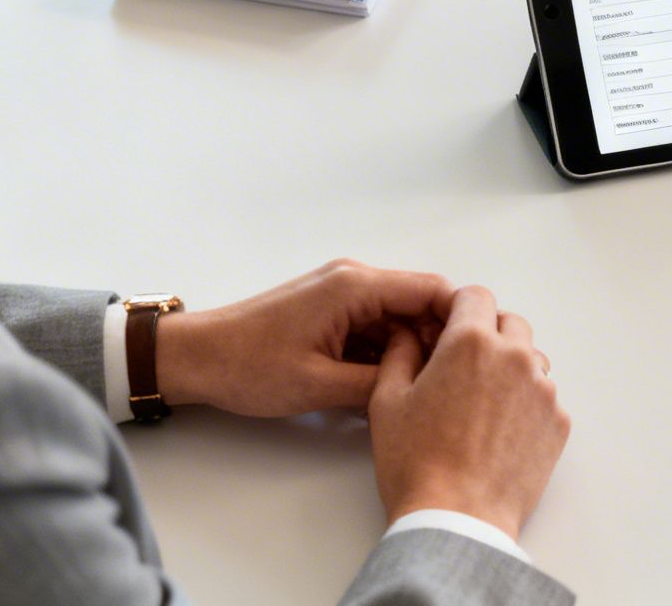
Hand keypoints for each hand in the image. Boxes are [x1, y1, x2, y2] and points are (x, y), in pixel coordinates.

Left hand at [155, 259, 452, 416]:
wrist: (195, 359)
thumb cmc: (248, 366)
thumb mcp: (320, 386)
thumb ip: (380, 383)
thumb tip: (424, 386)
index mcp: (356, 286)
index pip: (432, 290)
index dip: (460, 322)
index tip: (476, 358)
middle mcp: (353, 280)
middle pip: (419, 304)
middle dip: (438, 342)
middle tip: (450, 384)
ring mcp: (342, 295)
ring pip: (399, 319)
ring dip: (411, 350)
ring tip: (423, 390)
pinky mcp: (331, 311)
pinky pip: (375, 327)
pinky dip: (386, 353)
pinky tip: (390, 386)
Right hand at [368, 285, 569, 539]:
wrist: (458, 520)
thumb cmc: (417, 464)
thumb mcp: (388, 401)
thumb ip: (399, 353)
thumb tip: (408, 334)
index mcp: (470, 342)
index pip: (475, 296)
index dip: (458, 309)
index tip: (447, 329)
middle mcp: (514, 357)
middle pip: (509, 323)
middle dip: (486, 335)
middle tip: (462, 368)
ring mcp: (543, 390)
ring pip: (530, 359)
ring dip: (510, 368)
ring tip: (481, 404)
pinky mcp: (558, 422)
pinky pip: (544, 396)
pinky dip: (525, 403)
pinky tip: (499, 431)